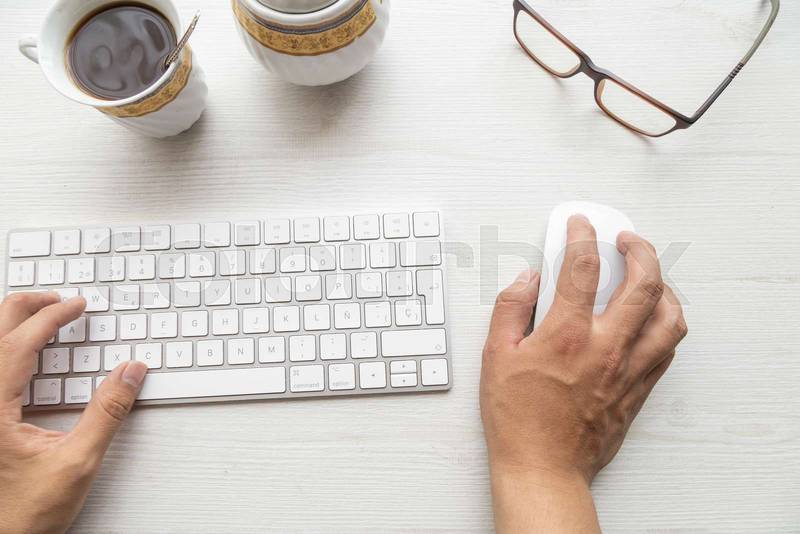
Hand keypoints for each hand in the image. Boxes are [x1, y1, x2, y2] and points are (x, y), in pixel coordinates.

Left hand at [0, 293, 147, 533]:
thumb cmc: (22, 514)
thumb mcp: (78, 462)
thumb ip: (107, 413)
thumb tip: (130, 374)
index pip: (19, 342)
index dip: (52, 317)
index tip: (77, 306)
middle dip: (26, 307)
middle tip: (58, 300)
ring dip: (13, 324)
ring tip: (43, 317)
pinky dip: (8, 348)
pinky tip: (27, 355)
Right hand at [481, 216, 686, 531]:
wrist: (543, 466)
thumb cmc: (518, 418)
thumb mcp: (495, 356)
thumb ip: (511, 308)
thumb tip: (526, 279)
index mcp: (567, 334)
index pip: (582, 267)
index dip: (581, 235)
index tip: (580, 225)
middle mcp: (606, 347)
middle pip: (643, 283)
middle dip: (639, 249)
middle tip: (628, 239)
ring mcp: (628, 369)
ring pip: (669, 316)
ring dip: (664, 287)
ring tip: (650, 276)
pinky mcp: (638, 389)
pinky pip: (667, 347)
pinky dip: (665, 323)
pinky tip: (652, 318)